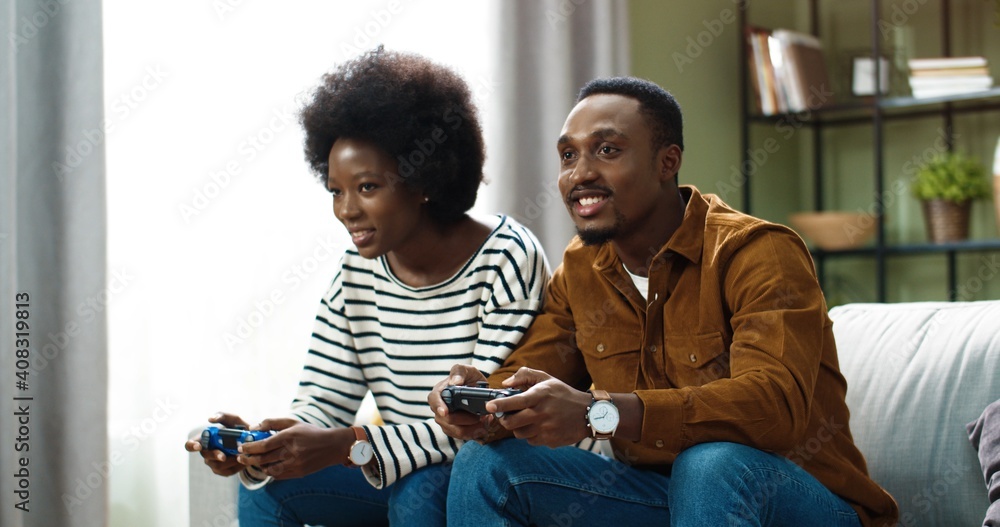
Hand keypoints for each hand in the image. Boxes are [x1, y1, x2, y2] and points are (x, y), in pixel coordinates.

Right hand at [184, 412, 249, 476]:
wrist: (253, 442)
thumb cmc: (239, 429)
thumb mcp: (234, 420)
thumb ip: (223, 416)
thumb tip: (210, 419)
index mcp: (206, 439)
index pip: (190, 444)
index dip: (191, 446)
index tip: (198, 446)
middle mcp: (207, 451)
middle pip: (205, 456)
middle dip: (214, 455)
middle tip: (223, 456)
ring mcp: (213, 462)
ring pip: (217, 465)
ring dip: (229, 461)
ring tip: (240, 455)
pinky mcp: (222, 470)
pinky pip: (227, 471)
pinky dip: (237, 466)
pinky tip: (243, 460)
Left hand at [236, 418, 352, 479]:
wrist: (332, 446)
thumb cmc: (311, 432)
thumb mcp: (293, 422)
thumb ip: (272, 422)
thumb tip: (253, 428)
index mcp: (290, 436)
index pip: (264, 445)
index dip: (249, 447)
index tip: (241, 447)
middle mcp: (292, 451)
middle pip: (263, 458)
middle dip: (248, 458)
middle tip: (240, 457)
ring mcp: (295, 464)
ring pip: (269, 468)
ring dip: (258, 466)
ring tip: (252, 462)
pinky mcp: (298, 473)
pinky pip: (278, 475)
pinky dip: (269, 471)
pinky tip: (266, 467)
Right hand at [429, 364, 494, 440]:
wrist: (477, 390)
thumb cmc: (469, 378)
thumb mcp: (467, 370)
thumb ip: (460, 372)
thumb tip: (455, 382)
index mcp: (440, 392)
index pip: (433, 400)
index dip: (438, 406)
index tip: (445, 412)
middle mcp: (440, 407)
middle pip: (446, 419)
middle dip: (464, 419)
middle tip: (479, 416)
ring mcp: (445, 420)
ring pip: (454, 430)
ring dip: (470, 429)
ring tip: (484, 423)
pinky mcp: (453, 428)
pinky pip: (460, 436)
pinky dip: (472, 433)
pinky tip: (482, 428)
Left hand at [486, 367, 592, 447]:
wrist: (588, 413)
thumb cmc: (563, 394)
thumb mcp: (546, 379)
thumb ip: (524, 375)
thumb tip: (505, 384)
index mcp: (541, 395)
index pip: (517, 401)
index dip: (501, 404)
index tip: (489, 406)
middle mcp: (543, 413)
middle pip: (512, 422)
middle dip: (505, 420)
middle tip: (506, 416)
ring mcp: (546, 429)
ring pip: (519, 433)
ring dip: (518, 428)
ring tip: (528, 419)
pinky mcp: (550, 441)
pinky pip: (531, 441)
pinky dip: (531, 435)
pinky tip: (540, 427)